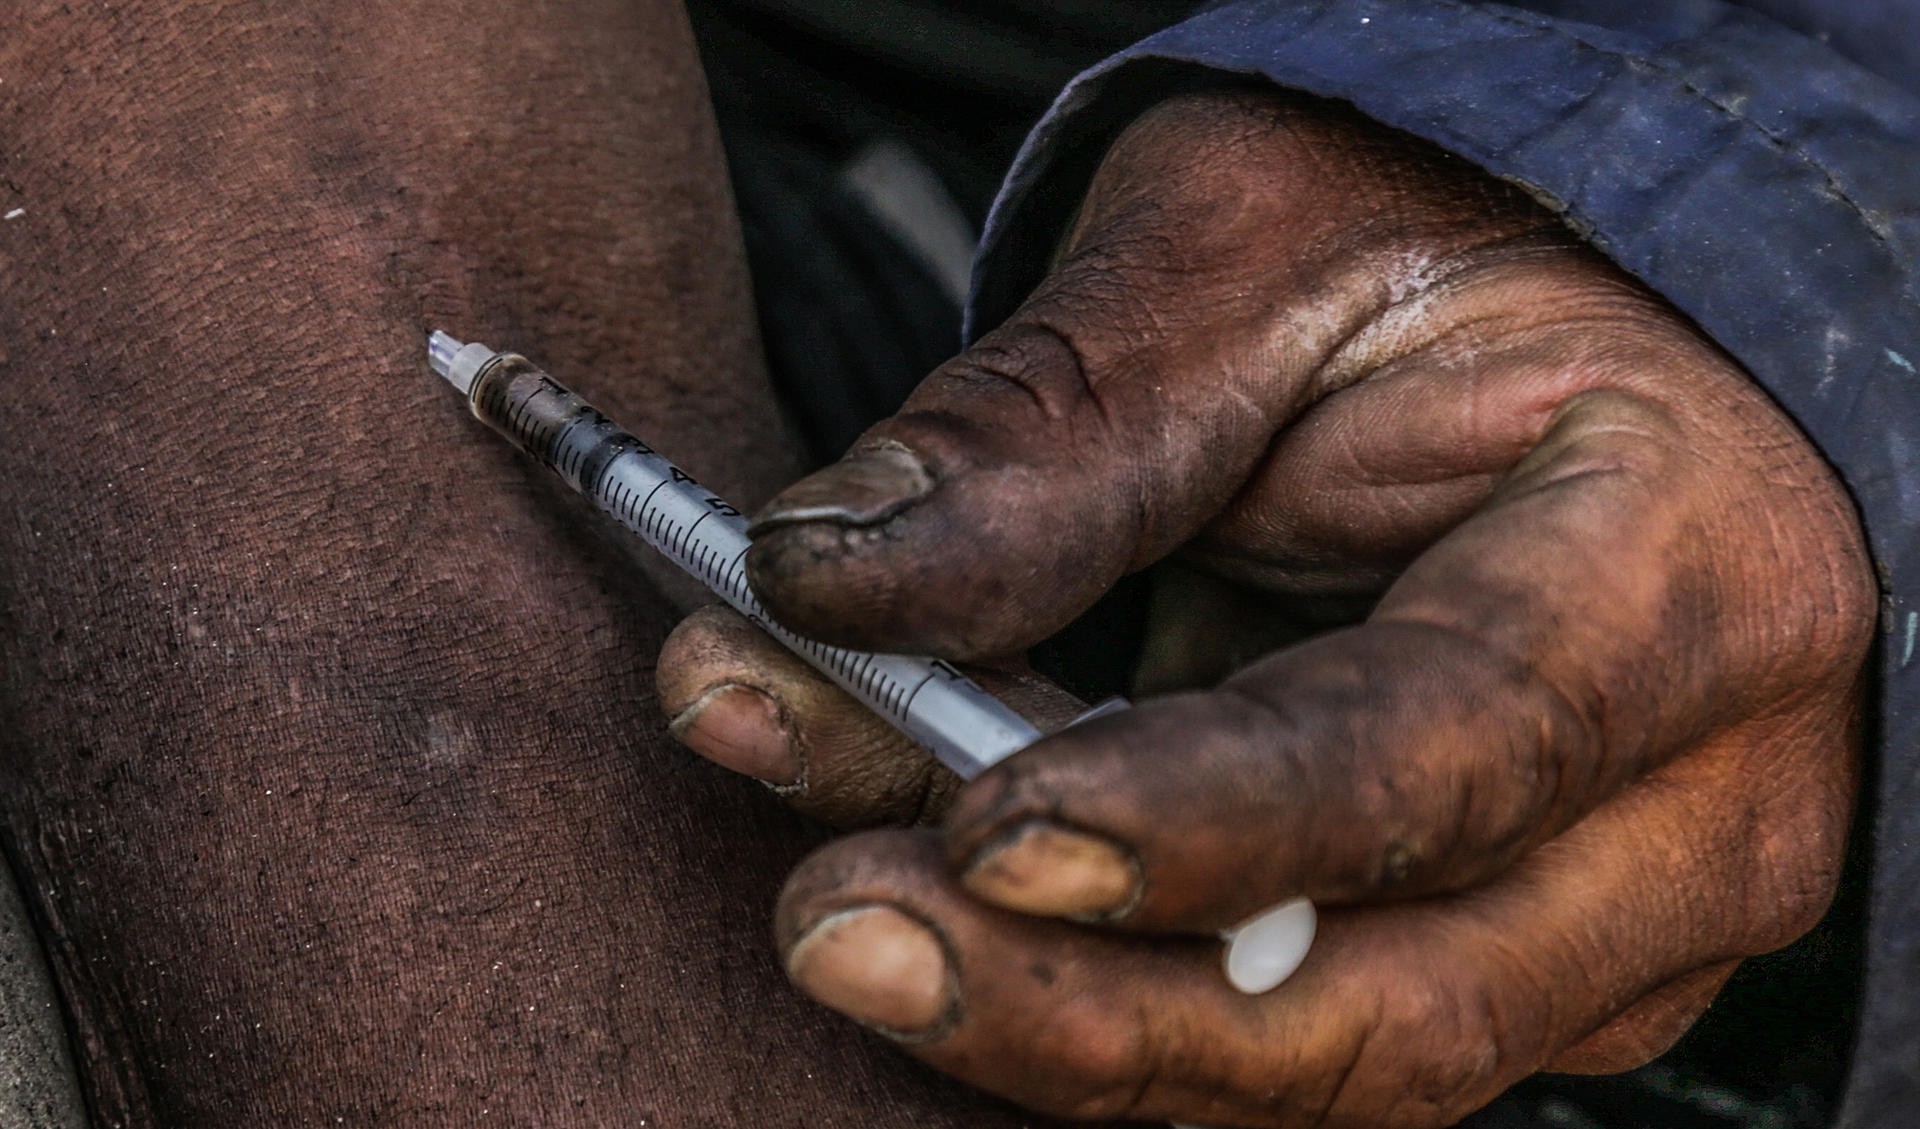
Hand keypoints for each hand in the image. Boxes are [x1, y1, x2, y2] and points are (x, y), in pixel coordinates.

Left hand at [655, 88, 1873, 1126]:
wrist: (1552, 315)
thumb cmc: (1428, 244)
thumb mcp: (1244, 250)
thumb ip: (1053, 428)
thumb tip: (820, 576)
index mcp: (1689, 568)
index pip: (1464, 746)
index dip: (1218, 819)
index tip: (982, 828)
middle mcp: (1693, 801)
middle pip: (1407, 1001)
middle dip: (1100, 1009)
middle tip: (835, 927)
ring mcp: (1612, 920)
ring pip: (1332, 1067)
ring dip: (1065, 1017)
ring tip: (837, 911)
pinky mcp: (1505, 964)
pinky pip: (1293, 1040)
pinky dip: (1102, 993)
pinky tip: (936, 907)